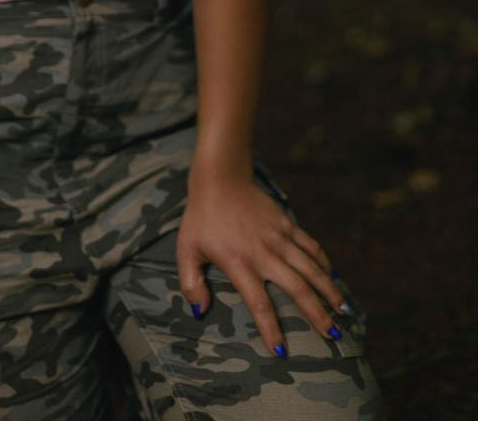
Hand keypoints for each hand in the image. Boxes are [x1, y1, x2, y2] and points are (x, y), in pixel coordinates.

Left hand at [177, 165, 349, 356]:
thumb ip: (191, 283)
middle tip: (333, 336)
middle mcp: (264, 253)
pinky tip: (333, 276)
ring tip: (344, 312)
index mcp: (239, 263)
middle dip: (317, 315)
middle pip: (297, 289)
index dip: (271, 329)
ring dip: (329, 291)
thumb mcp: (186, 250)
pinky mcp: (287, 223)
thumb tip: (199, 312)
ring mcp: (279, 237)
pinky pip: (311, 245)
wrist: (221, 178)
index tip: (282, 351)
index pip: (259, 303)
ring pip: (311, 268)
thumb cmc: (201, 217)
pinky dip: (324, 262)